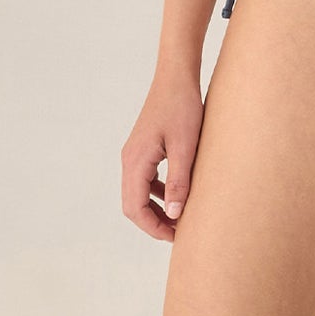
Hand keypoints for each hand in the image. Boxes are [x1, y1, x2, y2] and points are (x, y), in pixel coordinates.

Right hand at [122, 71, 205, 240]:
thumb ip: (179, 182)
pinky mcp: (143, 149)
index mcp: (135, 162)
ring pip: (137, 193)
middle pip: (132, 204)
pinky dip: (157, 193)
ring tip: (180, 218)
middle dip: (153, 222)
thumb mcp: (185, 147)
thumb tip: (174, 215)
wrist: (176, 77)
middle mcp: (129, 160)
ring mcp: (134, 154)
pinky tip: (176, 195)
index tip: (176, 237)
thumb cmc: (182, 107)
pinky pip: (144, 180)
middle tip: (179, 233)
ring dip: (155, 209)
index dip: (153, 228)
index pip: (135, 208)